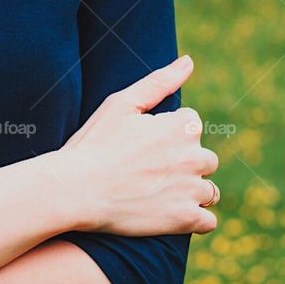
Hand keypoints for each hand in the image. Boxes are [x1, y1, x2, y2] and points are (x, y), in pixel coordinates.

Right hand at [55, 55, 219, 235]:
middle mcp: (193, 157)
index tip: (144, 146)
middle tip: (148, 172)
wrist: (76, 190)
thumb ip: (159, 82)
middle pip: (205, 159)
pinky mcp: (185, 220)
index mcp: (182, 127)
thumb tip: (189, 62)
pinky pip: (208, 221)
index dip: (167, 134)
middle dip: (184, 163)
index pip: (191, 127)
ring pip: (208, 191)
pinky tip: (169, 214)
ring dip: (190, 192)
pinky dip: (193, 218)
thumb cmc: (94, 144)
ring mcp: (191, 190)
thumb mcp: (121, 104)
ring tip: (157, 194)